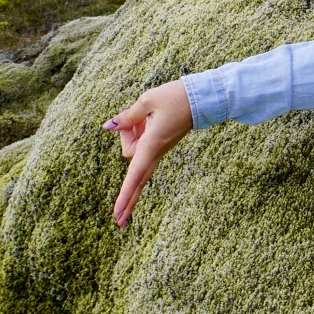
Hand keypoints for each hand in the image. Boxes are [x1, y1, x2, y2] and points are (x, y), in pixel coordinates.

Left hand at [103, 80, 194, 227]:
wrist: (205, 98)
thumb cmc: (178, 97)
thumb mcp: (148, 100)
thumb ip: (127, 116)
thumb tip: (109, 126)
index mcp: (152, 144)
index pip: (135, 176)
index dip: (124, 197)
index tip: (117, 217)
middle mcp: (156, 151)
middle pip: (135, 176)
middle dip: (127, 196)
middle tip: (118, 205)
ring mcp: (160, 149)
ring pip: (135, 154)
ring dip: (129, 135)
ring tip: (134, 111)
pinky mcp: (163, 143)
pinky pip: (142, 146)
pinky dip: (135, 133)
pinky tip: (137, 117)